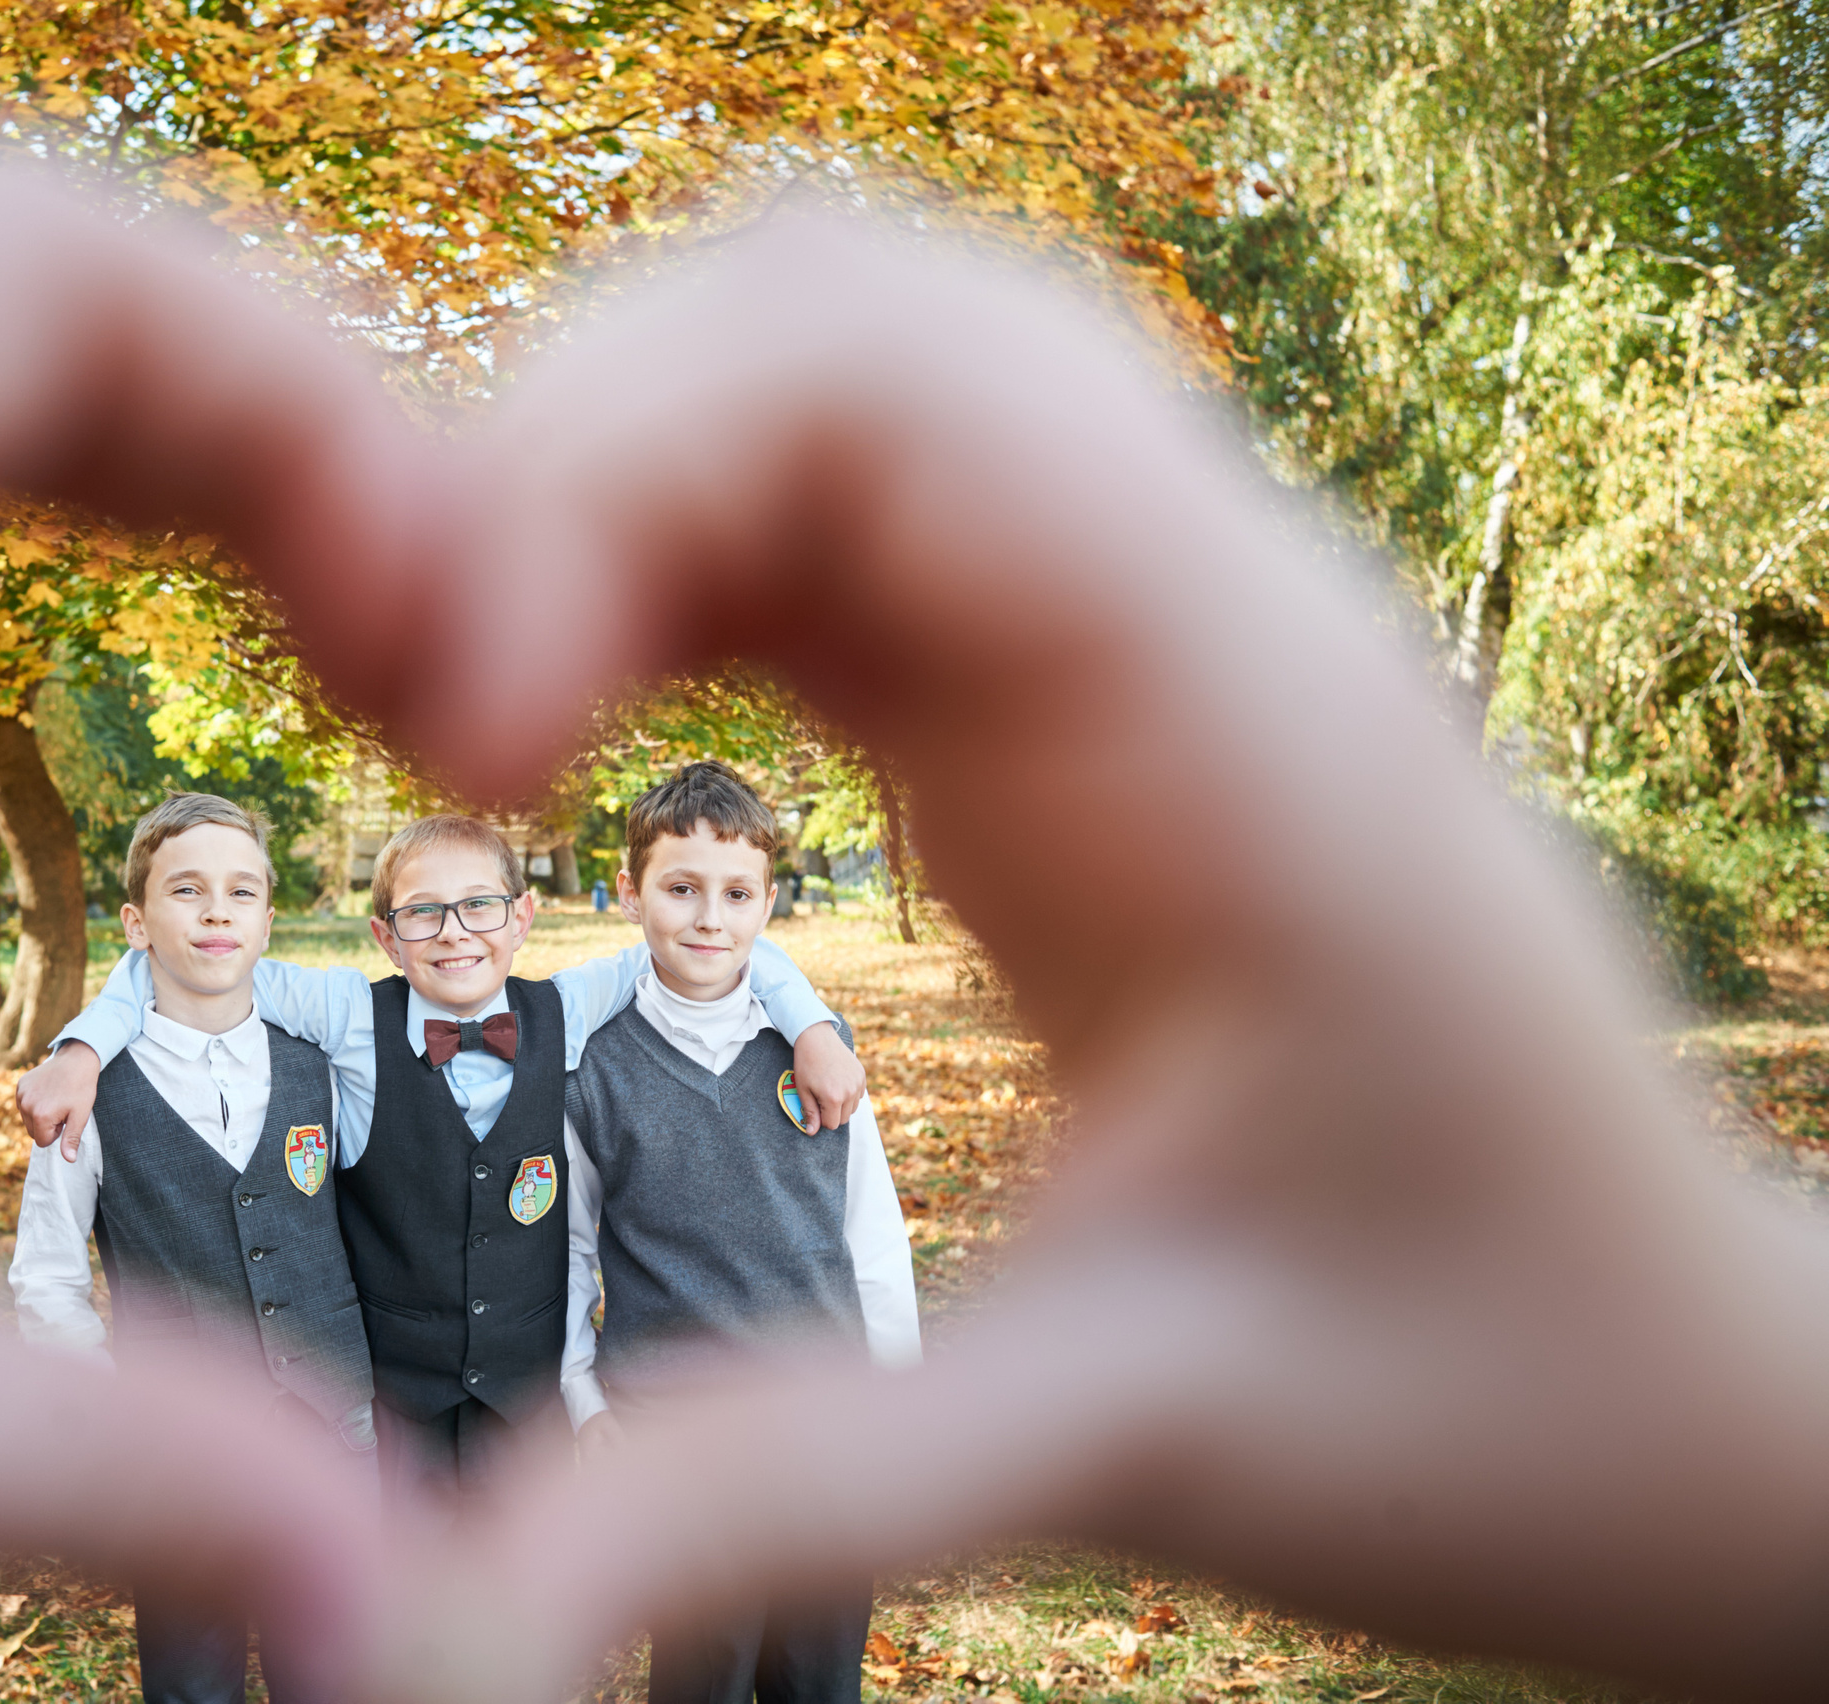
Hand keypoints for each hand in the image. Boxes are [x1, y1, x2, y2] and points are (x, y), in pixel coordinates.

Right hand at [18, 1040, 102, 1157]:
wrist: (77, 1059)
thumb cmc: (81, 1088)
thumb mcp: (80, 1116)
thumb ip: (71, 1139)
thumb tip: (69, 1160)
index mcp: (40, 1115)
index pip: (42, 1141)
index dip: (57, 1133)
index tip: (66, 1118)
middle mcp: (26, 1105)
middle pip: (33, 1132)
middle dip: (47, 1125)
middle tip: (62, 1109)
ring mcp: (21, 1094)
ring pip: (27, 1119)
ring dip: (40, 1115)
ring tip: (56, 1099)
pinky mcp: (20, 1085)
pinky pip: (24, 1105)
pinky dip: (34, 1102)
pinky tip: (48, 1091)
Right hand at [327, 221, 1828, 1702]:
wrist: (1690, 1385)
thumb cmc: (1479, 1402)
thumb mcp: (1126, 1441)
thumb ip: (773, 1492)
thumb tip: (424, 1624)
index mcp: (1231, 724)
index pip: (885, 386)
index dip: (605, 474)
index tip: (457, 744)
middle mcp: (1197, 600)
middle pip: (832, 308)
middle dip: (568, 448)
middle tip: (423, 722)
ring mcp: (1150, 613)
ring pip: (838, 362)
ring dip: (622, 469)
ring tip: (482, 706)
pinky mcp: (1094, 673)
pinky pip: (857, 489)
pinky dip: (682, 534)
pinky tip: (593, 698)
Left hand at [786, 1020, 863, 1133]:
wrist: (817, 1037)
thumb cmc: (806, 1064)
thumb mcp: (803, 1090)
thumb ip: (810, 1113)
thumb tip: (812, 1132)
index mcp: (833, 1098)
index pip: (832, 1124)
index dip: (821, 1119)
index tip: (814, 1105)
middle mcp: (849, 1092)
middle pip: (844, 1119)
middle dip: (832, 1113)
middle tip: (820, 1096)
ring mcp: (858, 1083)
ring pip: (852, 1108)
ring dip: (842, 1105)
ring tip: (829, 1088)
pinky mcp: (862, 1075)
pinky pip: (858, 1095)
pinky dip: (849, 1094)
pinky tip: (838, 1081)